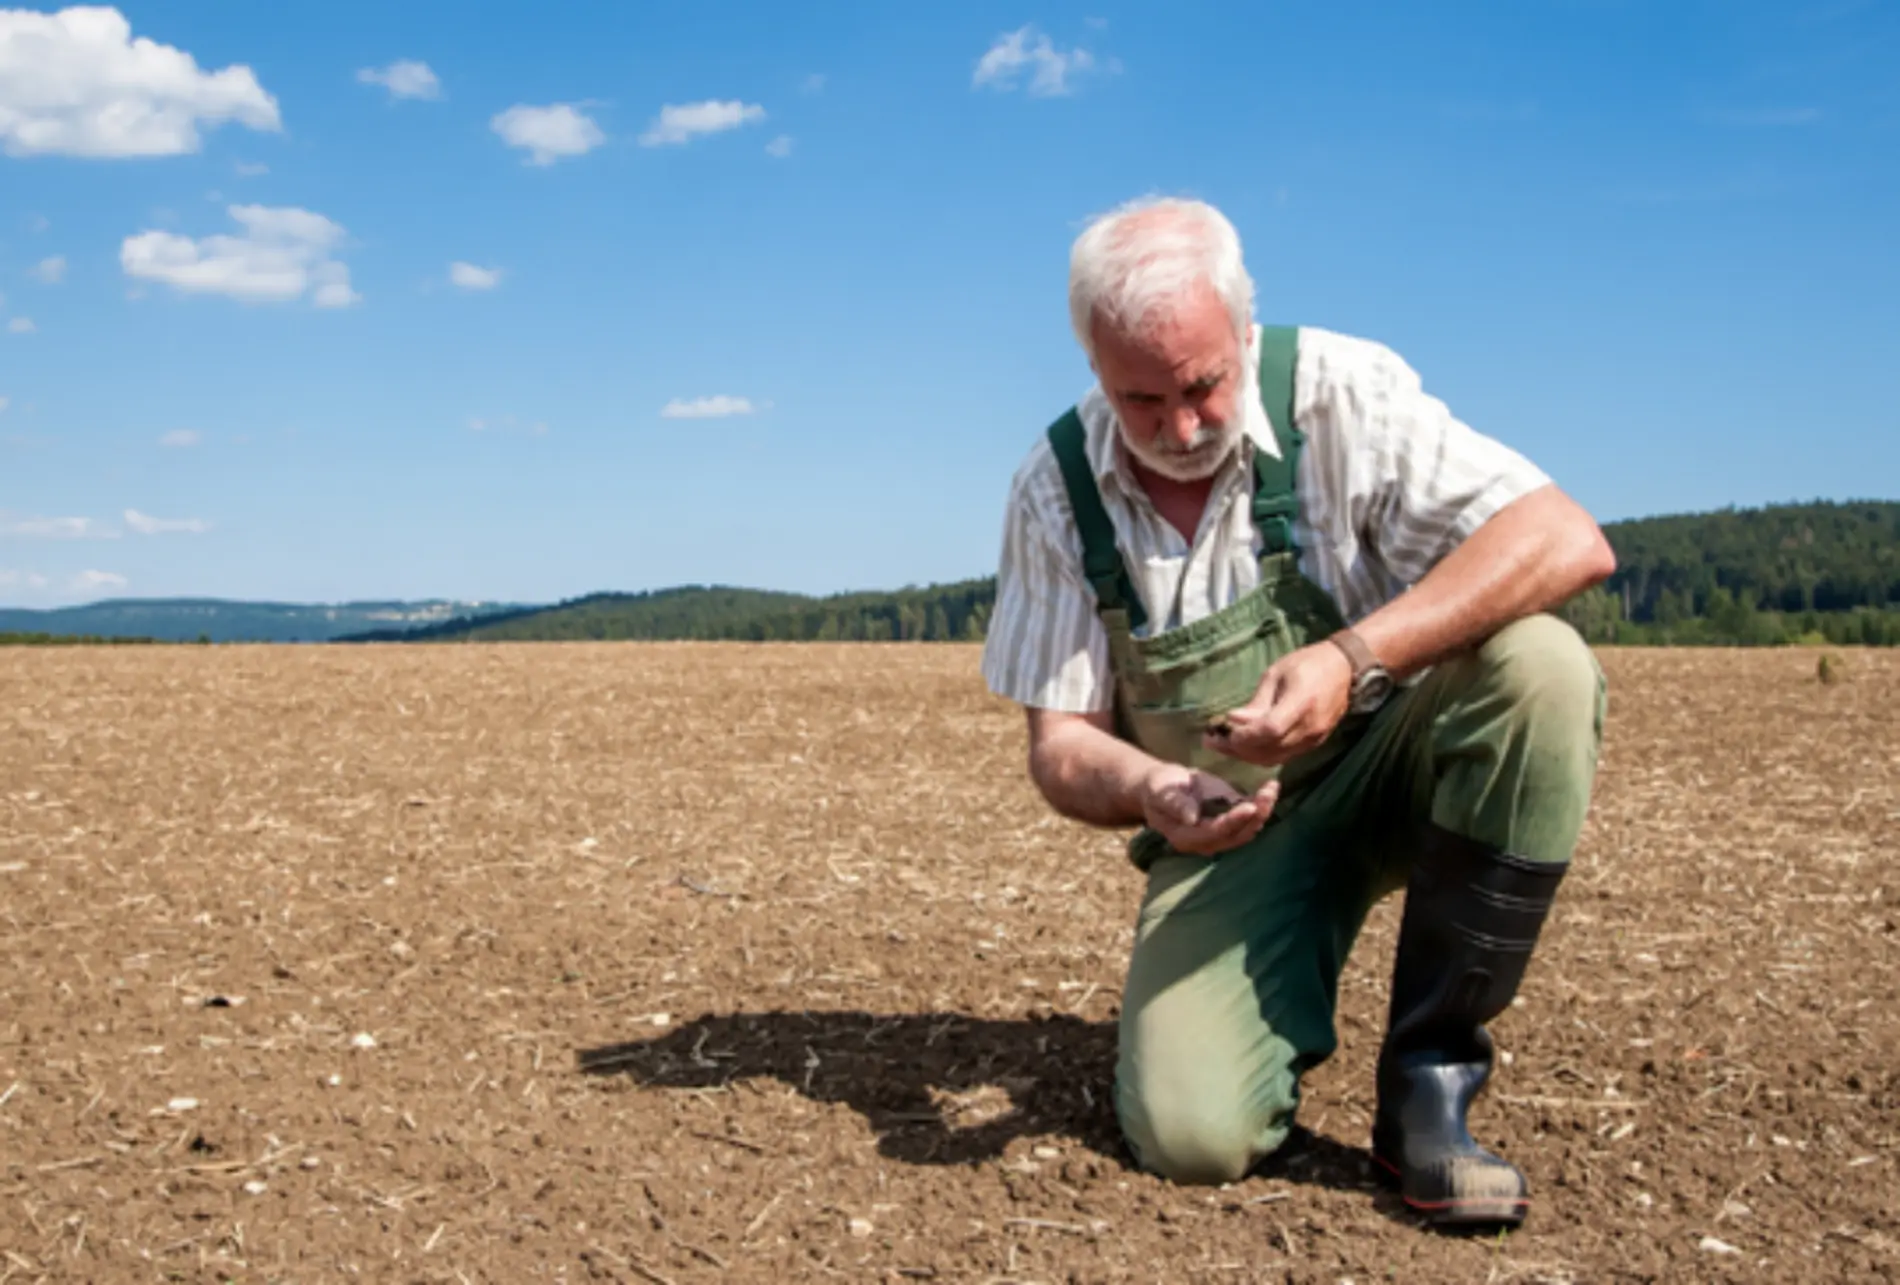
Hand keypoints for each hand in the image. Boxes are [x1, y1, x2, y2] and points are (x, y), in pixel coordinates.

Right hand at [1137, 762, 1279, 856]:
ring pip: (1248, 829)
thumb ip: (1175, 804)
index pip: (1214, 833)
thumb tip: (1192, 818)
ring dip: (1263, 810)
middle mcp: (1206, 841)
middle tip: (1268, 793)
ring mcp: (1220, 834)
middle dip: (1255, 816)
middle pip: (1236, 835)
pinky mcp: (1231, 821)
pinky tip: (1271, 787)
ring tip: (1272, 788)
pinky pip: (1250, 818)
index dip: (1233, 821)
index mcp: (1186, 837)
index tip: (1250, 806)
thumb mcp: (1160, 792)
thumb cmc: (1158, 788)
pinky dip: (1263, 805)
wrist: (1164, 786)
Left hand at [1202, 641, 1352, 767]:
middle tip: (1213, 741)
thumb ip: (1257, 702)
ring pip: (1275, 758)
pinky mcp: (1315, 744)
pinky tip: (1247, 744)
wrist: (1343, 668)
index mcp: (1301, 702)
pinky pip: (1284, 756)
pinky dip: (1263, 754)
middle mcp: (1310, 726)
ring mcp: (1315, 739)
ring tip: (1225, 744)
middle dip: (1238, 750)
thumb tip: (1232, 721)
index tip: (1223, 732)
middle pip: (1270, 750)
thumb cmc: (1307, 664)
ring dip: (1247, 755)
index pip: (1270, 730)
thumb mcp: (1276, 674)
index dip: (1244, 736)